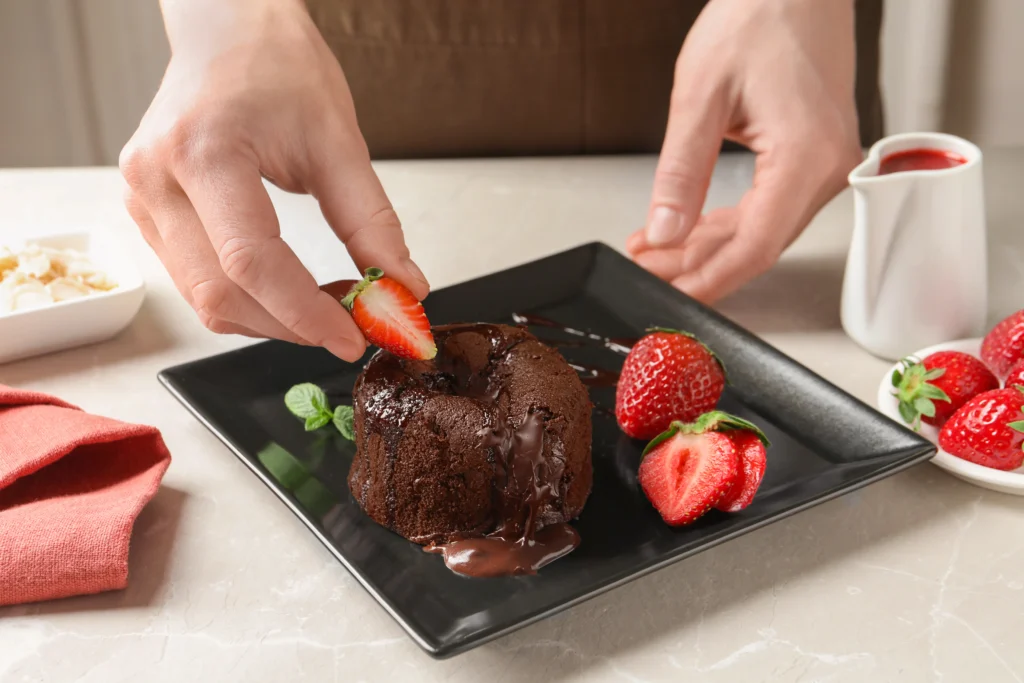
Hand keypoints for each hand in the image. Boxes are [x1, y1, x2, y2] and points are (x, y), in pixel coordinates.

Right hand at [120, 0, 428, 360]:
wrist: (226, 28)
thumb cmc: (276, 65)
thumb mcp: (338, 140)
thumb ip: (372, 222)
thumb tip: (404, 288)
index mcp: (203, 151)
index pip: (252, 262)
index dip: (305, 313)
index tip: (352, 337)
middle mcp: (156, 179)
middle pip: (221, 293)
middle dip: (291, 325)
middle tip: (350, 326)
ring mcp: (141, 198)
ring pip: (203, 298)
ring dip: (269, 319)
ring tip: (324, 306)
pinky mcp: (145, 211)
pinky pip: (194, 281)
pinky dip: (245, 299)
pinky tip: (286, 290)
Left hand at [627, 0, 861, 303]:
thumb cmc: (759, 16)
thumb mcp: (700, 96)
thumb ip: (680, 173)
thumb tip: (663, 232)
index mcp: (806, 157)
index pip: (754, 247)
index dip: (707, 280)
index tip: (669, 295)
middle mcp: (828, 168)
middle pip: (757, 245)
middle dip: (696, 265)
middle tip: (646, 269)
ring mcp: (825, 164)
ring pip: (760, 230)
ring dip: (706, 247)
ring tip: (654, 252)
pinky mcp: (813, 157)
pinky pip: (767, 207)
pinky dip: (725, 223)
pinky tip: (686, 231)